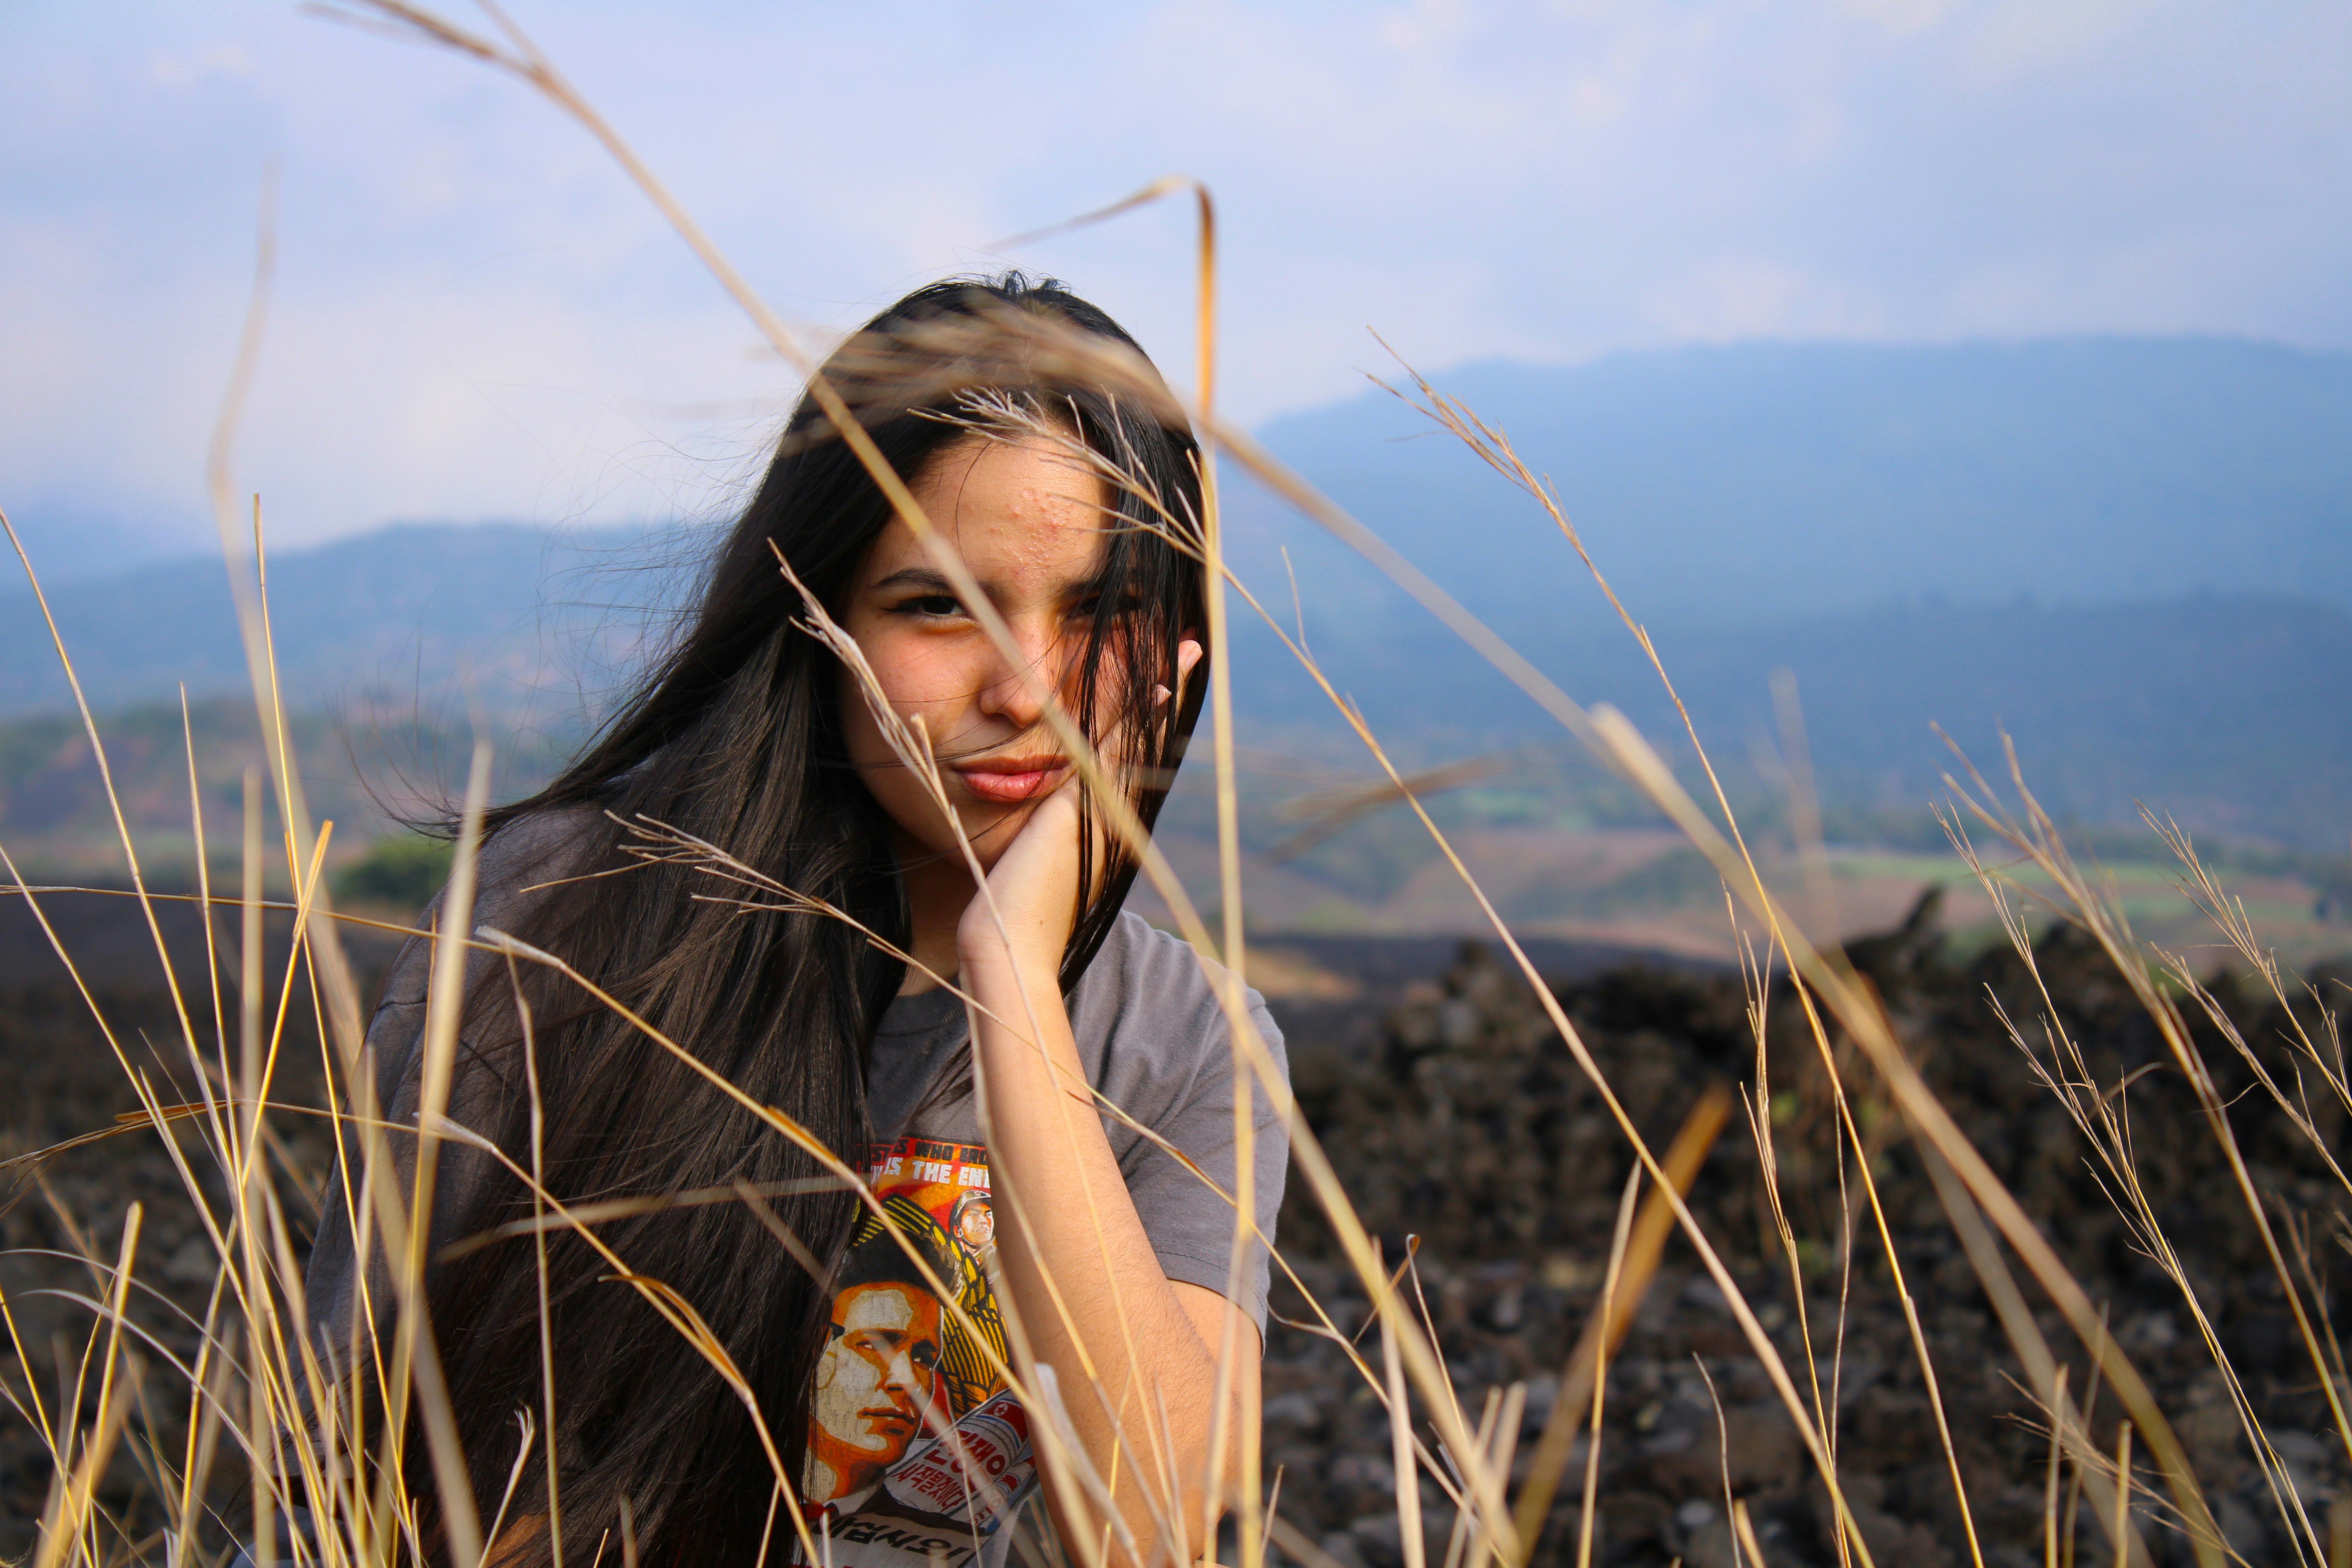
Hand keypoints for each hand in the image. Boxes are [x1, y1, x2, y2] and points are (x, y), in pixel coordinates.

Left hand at [957, 638, 1200, 975]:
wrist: (1007, 939)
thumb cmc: (1010, 906)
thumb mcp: (1036, 856)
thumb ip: (1048, 830)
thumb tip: (1045, 816)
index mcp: (1106, 826)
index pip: (1132, 759)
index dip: (1152, 719)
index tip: (1167, 683)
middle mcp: (1116, 816)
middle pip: (1146, 742)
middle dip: (1169, 694)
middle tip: (1194, 648)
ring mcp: (1107, 813)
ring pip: (1137, 740)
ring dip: (1162, 693)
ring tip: (1187, 651)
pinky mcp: (1087, 809)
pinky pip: (1115, 750)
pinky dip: (1138, 717)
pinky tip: (1156, 684)